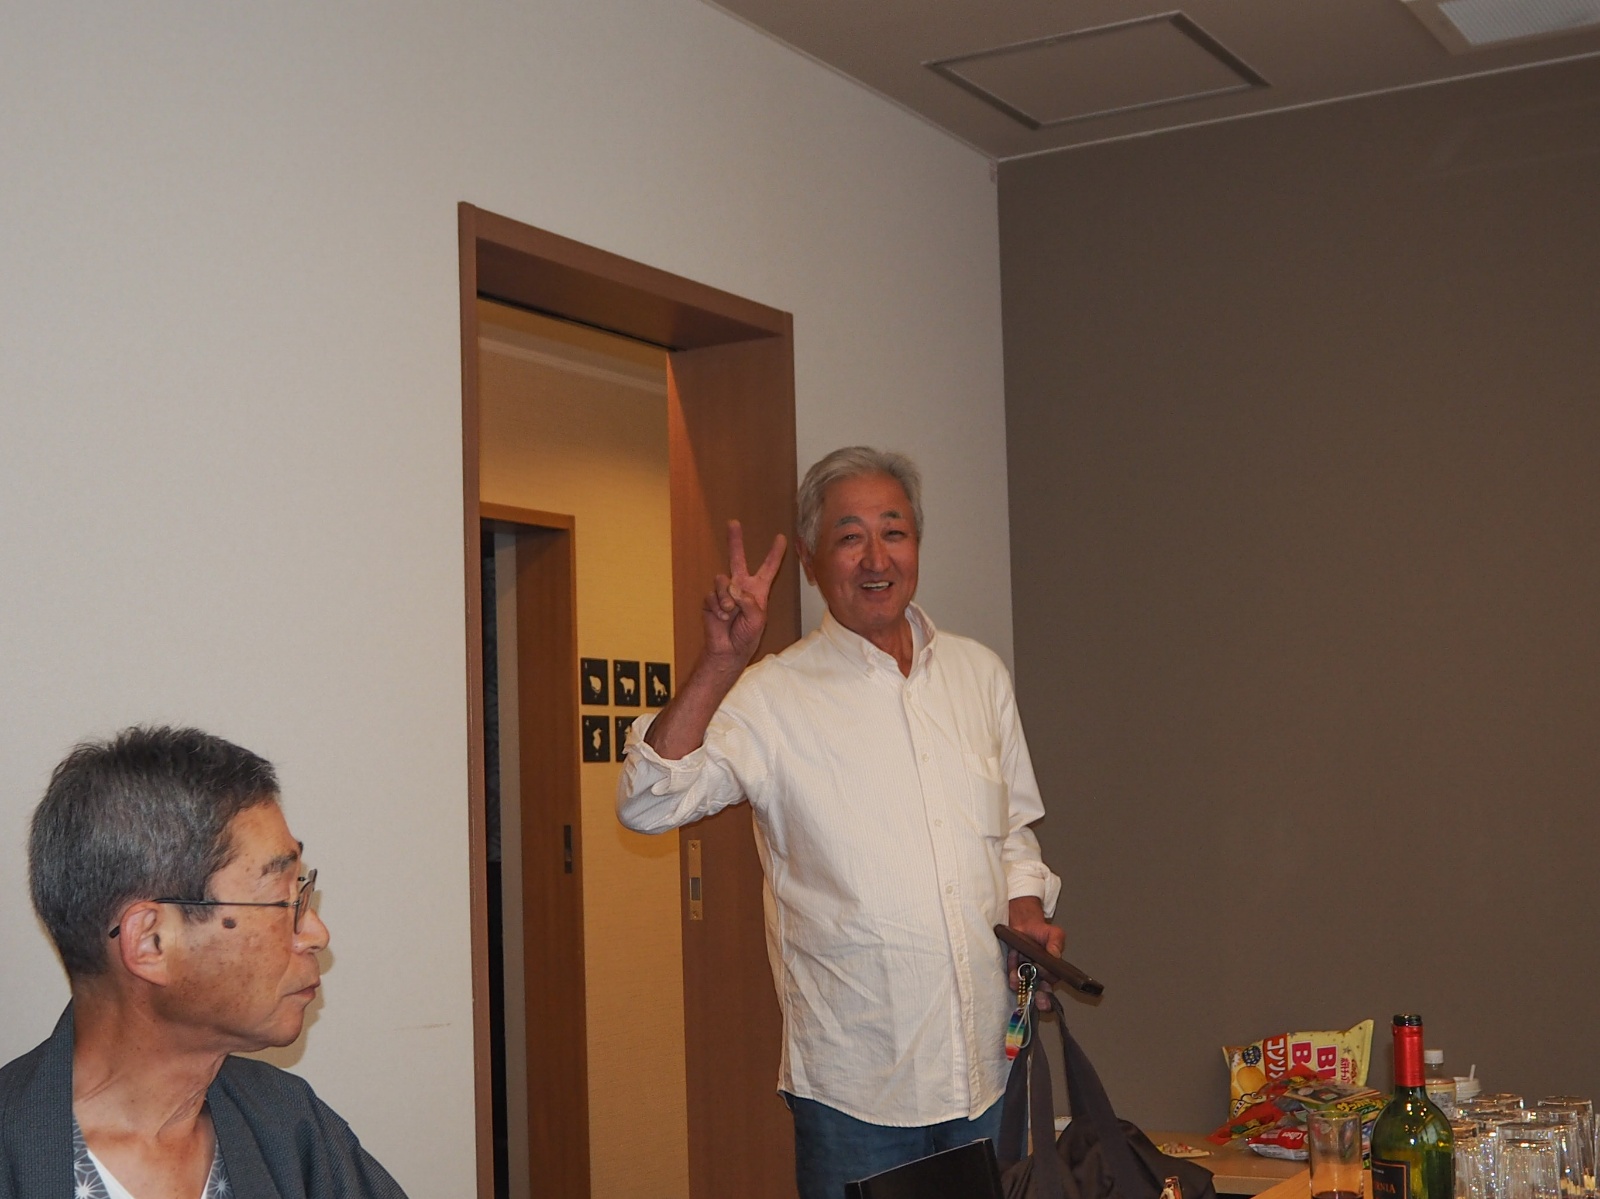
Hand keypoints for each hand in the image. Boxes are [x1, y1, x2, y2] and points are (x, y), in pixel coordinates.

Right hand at [701, 520, 786, 668]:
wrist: (728, 650)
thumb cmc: (747, 636)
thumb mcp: (758, 619)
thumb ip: (749, 601)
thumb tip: (732, 588)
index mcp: (758, 590)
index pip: (768, 569)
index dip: (775, 554)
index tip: (781, 538)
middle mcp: (741, 587)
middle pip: (737, 559)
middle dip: (735, 541)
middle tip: (733, 523)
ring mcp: (725, 592)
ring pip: (722, 580)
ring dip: (726, 598)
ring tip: (730, 613)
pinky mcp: (711, 600)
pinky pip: (712, 595)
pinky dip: (718, 607)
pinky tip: (722, 617)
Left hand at [1007, 896, 1064, 1008]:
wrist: (1023, 923)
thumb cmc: (1041, 931)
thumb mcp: (1054, 933)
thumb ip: (1056, 942)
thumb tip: (1056, 954)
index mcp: (1052, 971)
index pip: (1052, 985)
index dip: (1048, 994)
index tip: (1045, 993)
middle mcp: (1039, 976)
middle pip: (1039, 992)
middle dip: (1038, 999)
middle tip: (1035, 1000)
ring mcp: (1025, 973)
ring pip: (1023, 986)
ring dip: (1020, 984)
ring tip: (1016, 980)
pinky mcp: (1013, 968)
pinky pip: (1012, 975)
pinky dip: (1012, 972)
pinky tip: (1013, 961)